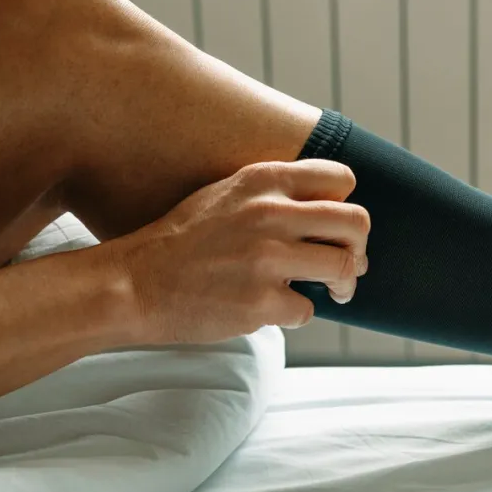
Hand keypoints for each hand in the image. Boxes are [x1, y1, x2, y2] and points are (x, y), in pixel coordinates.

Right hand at [99, 159, 368, 344]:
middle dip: (359, 249)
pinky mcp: (261, 301)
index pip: (341, 178)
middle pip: (356, 223)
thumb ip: (276, 193)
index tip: (336, 227)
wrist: (132, 284)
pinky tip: (270, 308)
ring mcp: (266, 259)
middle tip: (350, 266)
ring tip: (331, 291)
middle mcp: (269, 213)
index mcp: (263, 180)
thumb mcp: (227, 194)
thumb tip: (333, 205)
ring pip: (343, 267)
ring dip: (342, 285)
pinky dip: (295, 313)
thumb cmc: (183, 240)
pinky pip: (308, 309)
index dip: (346, 205)